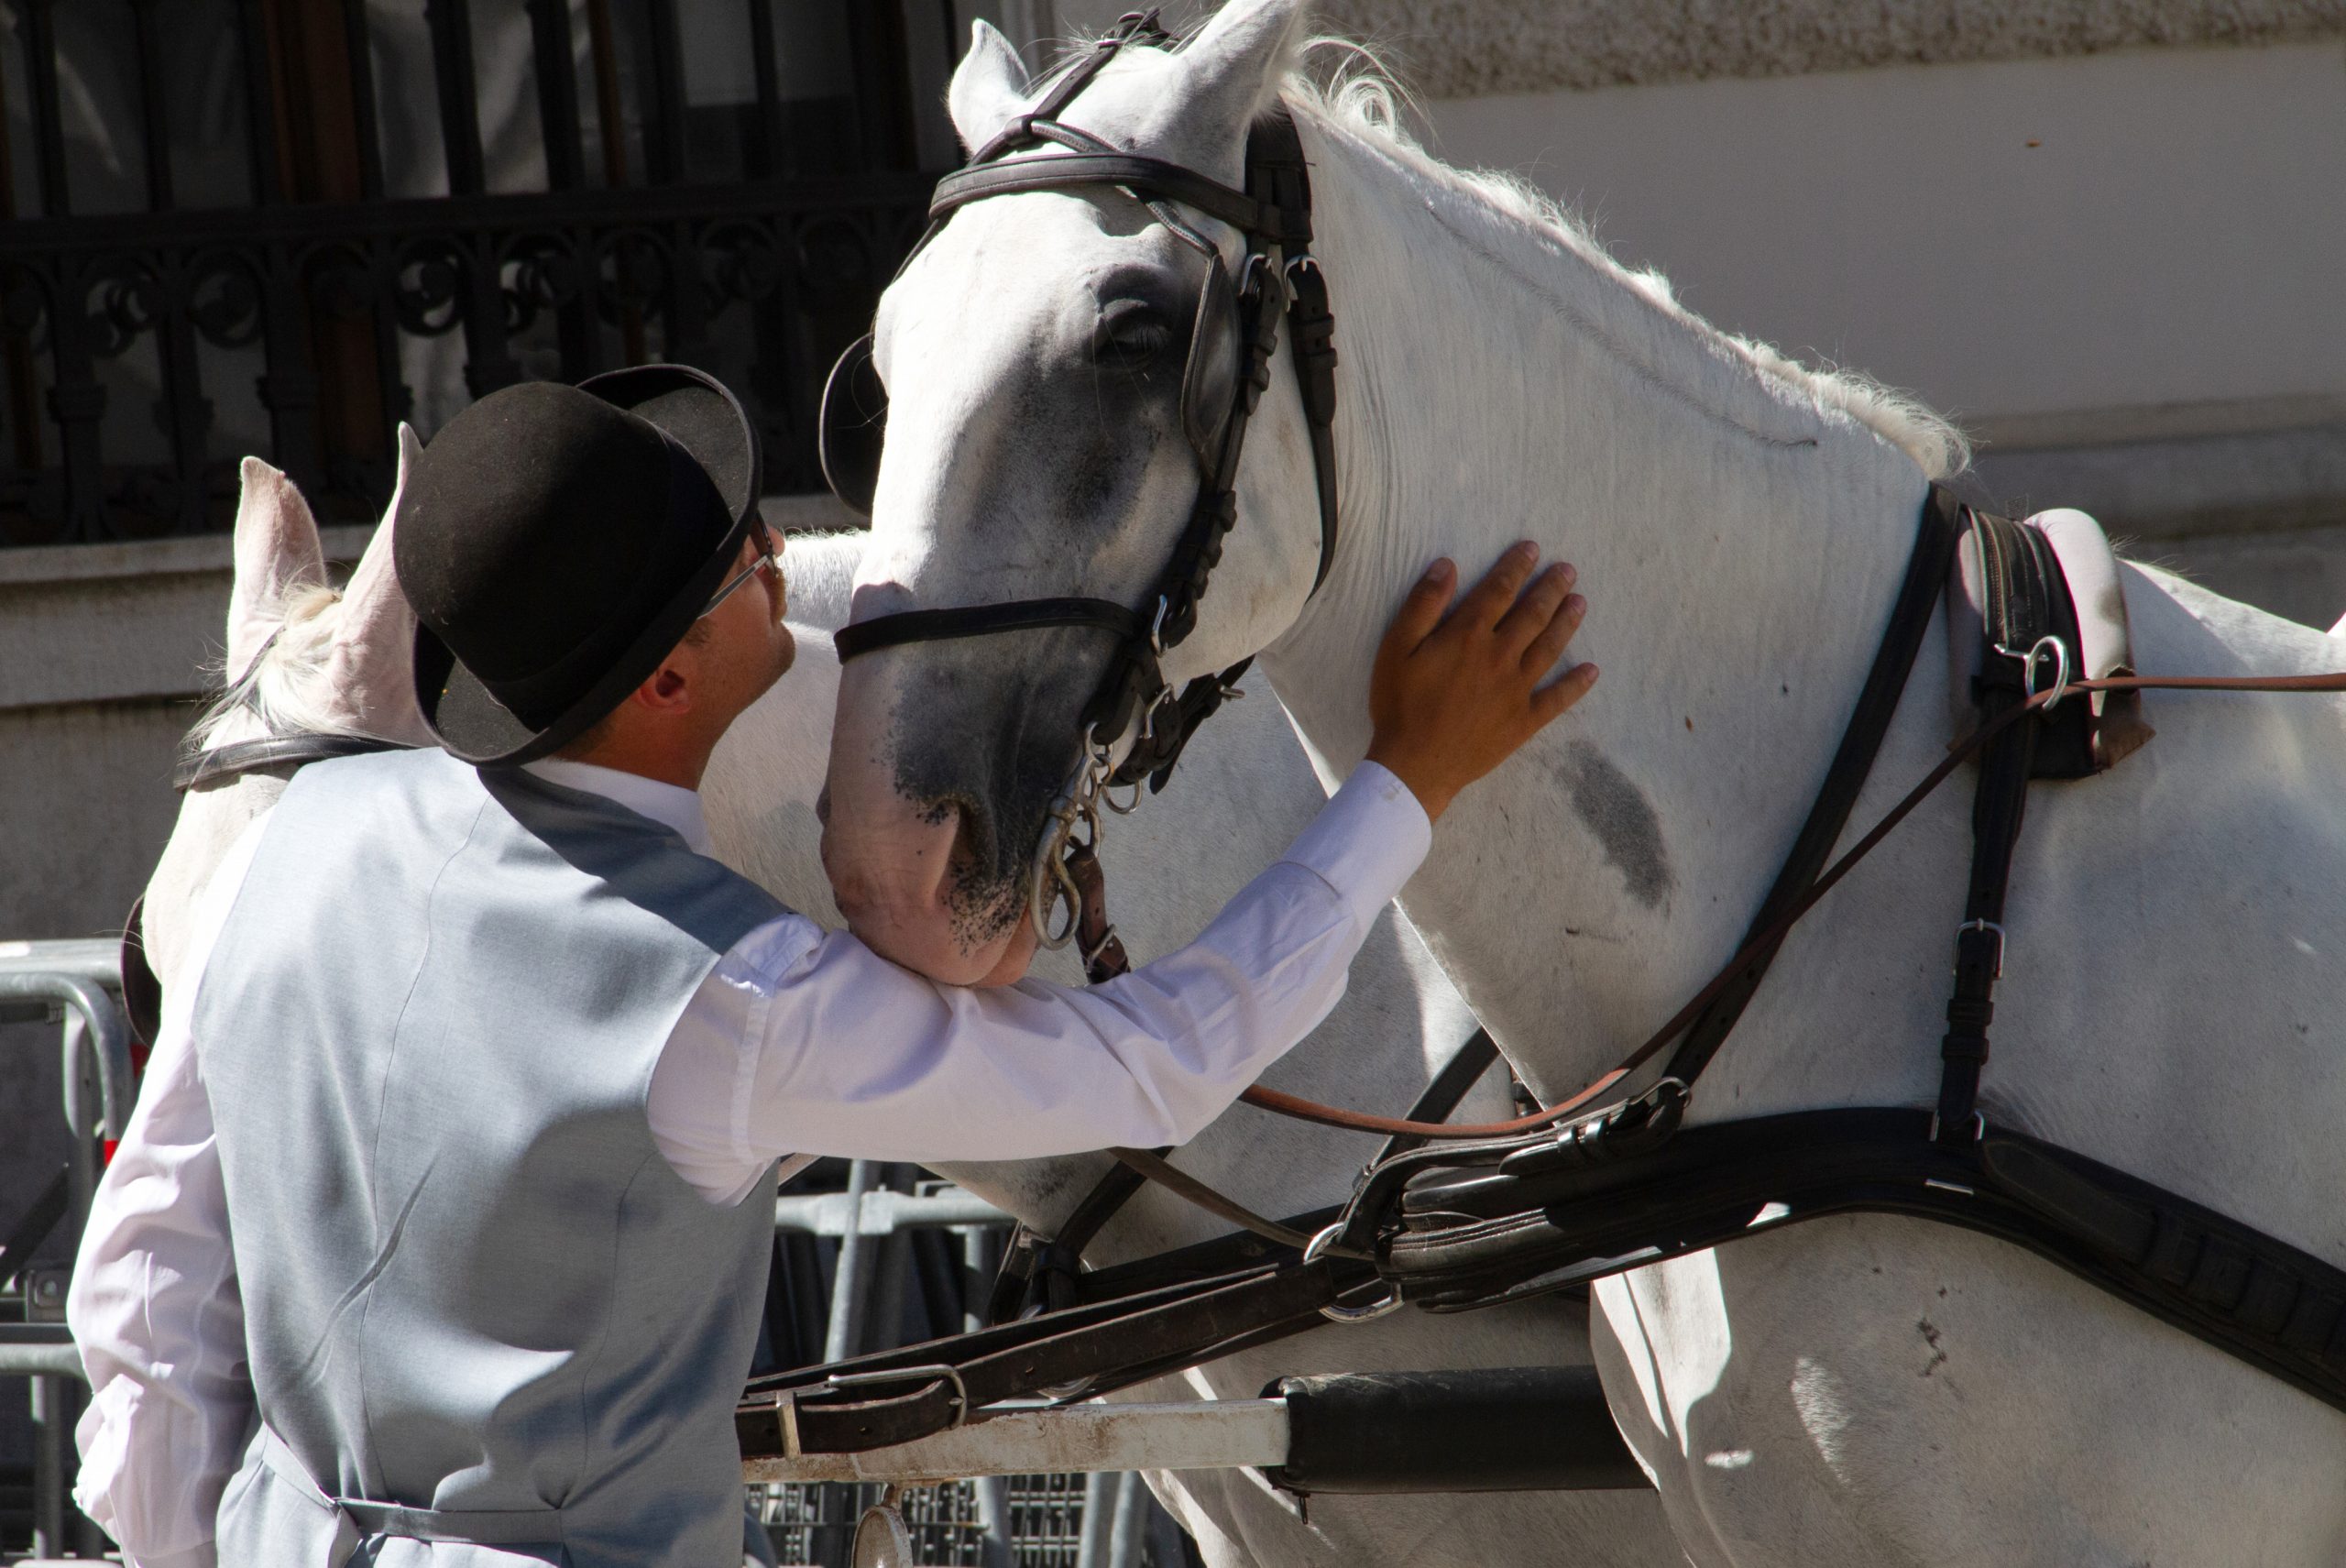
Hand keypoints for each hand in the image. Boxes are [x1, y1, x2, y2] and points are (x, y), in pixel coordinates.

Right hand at [1364, 542, 1595, 820]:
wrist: (1416, 765)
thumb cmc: (1400, 705)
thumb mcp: (1396, 648)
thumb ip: (1423, 605)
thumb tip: (1447, 566)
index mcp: (1469, 636)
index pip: (1499, 591)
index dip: (1516, 567)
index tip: (1532, 549)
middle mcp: (1500, 657)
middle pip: (1533, 614)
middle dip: (1551, 588)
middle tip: (1568, 570)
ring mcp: (1516, 690)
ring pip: (1550, 648)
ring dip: (1567, 623)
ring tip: (1581, 603)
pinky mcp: (1523, 721)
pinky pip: (1557, 699)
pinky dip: (1576, 685)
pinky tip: (1591, 671)